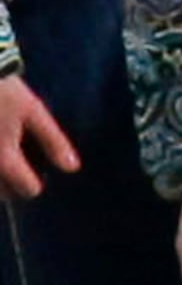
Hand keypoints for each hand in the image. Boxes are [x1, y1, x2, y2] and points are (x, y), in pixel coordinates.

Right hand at [0, 80, 82, 200]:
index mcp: (4, 157)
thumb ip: (53, 141)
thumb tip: (72, 168)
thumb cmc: (2, 90)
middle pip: (2, 194)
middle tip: (12, 166)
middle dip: (10, 186)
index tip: (33, 173)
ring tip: (2, 162)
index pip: (28, 188)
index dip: (34, 182)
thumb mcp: (32, 111)